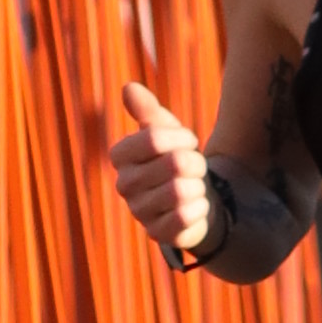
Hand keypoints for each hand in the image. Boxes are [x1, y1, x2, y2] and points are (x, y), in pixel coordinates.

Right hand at [110, 79, 218, 256]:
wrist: (192, 199)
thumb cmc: (175, 158)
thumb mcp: (165, 131)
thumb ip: (147, 110)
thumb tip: (128, 88)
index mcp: (121, 156)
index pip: (153, 139)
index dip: (181, 137)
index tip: (189, 140)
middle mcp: (124, 185)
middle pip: (174, 164)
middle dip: (195, 162)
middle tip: (196, 166)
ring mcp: (140, 212)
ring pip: (181, 191)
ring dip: (198, 185)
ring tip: (195, 185)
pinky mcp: (158, 234)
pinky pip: (186, 218)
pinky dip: (201, 207)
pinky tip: (197, 205)